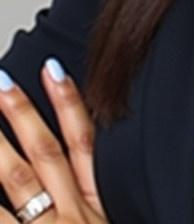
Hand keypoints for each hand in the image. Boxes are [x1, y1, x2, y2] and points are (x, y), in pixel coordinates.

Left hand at [0, 60, 106, 221]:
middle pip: (46, 152)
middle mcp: (73, 215)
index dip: (69, 103)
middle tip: (3, 82)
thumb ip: (92, 204)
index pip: (85, 144)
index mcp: (98, 209)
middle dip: (23, 113)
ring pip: (18, 179)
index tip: (53, 70)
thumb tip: (75, 180)